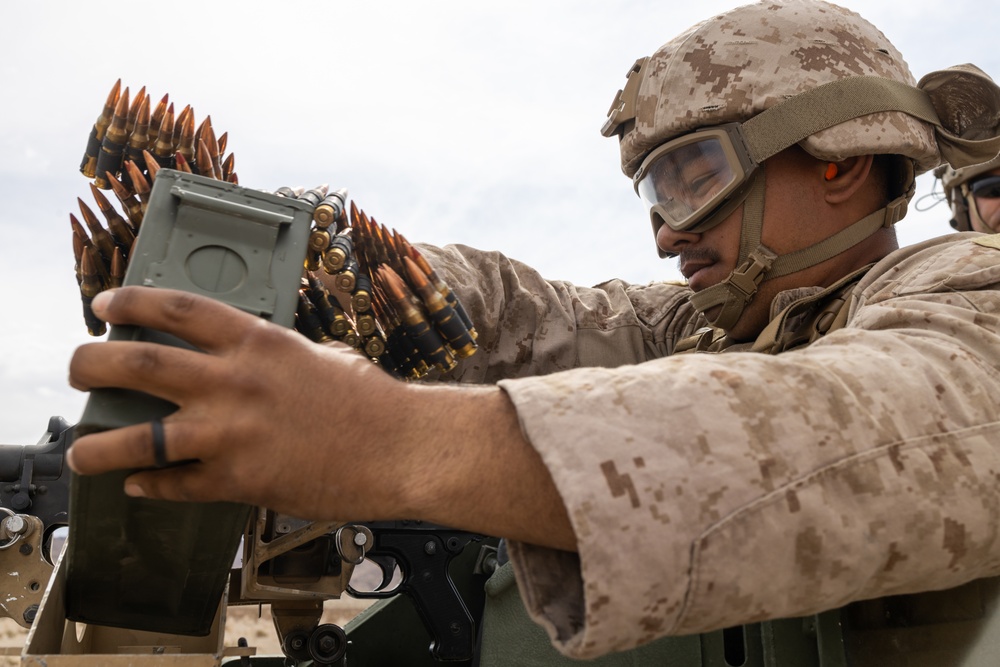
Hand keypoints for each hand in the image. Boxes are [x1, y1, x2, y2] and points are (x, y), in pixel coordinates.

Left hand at [67, 286, 575, 549]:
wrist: (404, 447)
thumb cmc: (371, 401)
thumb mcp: (319, 356)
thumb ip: (270, 355)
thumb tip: (238, 362)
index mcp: (258, 342)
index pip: (176, 309)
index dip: (130, 302)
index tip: (104, 305)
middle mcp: (236, 381)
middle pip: (137, 364)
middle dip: (90, 365)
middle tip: (76, 372)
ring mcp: (234, 433)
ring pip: (138, 438)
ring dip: (97, 447)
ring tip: (80, 453)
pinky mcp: (241, 480)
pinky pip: (177, 485)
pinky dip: (151, 486)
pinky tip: (138, 486)